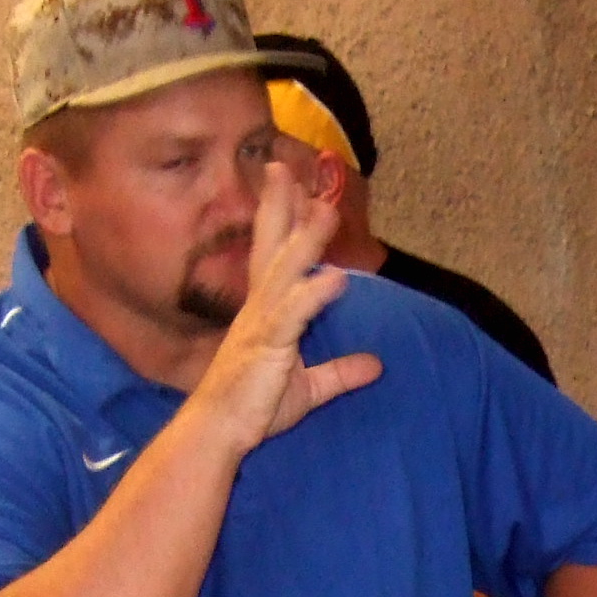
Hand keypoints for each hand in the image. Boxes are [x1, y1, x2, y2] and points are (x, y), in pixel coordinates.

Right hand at [187, 161, 381, 454]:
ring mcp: (261, 323)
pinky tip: (337, 278)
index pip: (274, 256)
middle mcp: (259, 308)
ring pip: (284, 270)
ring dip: (306, 239)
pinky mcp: (268, 345)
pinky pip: (294, 314)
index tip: (294, 188)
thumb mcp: (309, 387)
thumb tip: (376, 364)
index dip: (283, 221)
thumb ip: (341, 372)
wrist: (220, 430)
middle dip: (280, 206)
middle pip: (271, 247)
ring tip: (326, 208)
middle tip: (285, 166)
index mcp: (264, 312)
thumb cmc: (254, 407)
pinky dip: (315, 295)